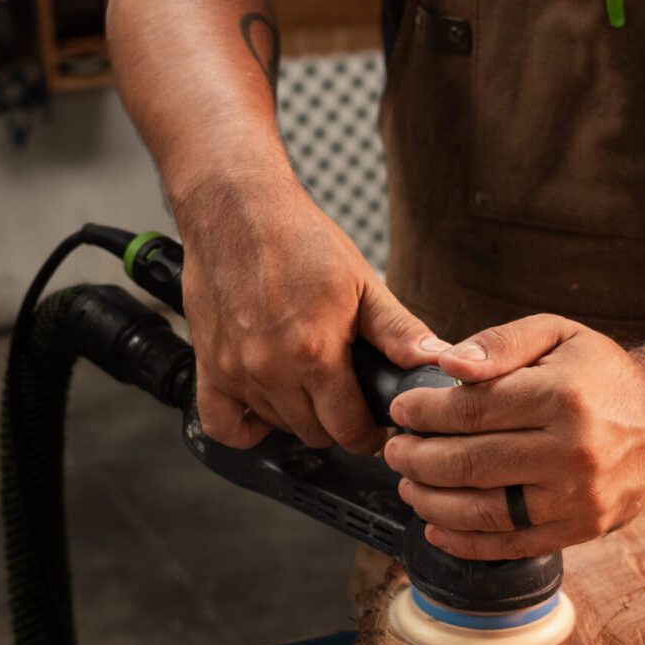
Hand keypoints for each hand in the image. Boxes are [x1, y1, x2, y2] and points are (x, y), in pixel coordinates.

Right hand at [175, 173, 445, 452]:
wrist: (237, 209)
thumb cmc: (297, 239)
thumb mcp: (363, 283)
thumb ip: (399, 331)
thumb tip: (436, 360)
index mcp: (315, 353)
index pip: (350, 431)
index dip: (370, 434)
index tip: (375, 423)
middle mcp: (271, 369)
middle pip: (315, 434)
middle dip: (338, 424)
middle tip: (348, 398)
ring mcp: (235, 371)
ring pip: (277, 427)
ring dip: (298, 417)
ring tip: (311, 385)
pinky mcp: (208, 365)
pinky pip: (222, 427)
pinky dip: (245, 427)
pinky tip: (266, 407)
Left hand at [382, 315, 644, 558]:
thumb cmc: (602, 374)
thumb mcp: (558, 334)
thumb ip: (500, 342)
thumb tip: (446, 364)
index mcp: (562, 396)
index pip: (470, 410)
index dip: (423, 413)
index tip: (400, 411)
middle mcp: (572, 451)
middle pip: (469, 462)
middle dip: (417, 458)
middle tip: (394, 450)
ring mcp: (578, 497)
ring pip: (483, 510)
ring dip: (432, 502)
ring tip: (410, 485)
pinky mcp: (582, 529)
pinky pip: (511, 544)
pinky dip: (466, 542)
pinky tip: (437, 528)